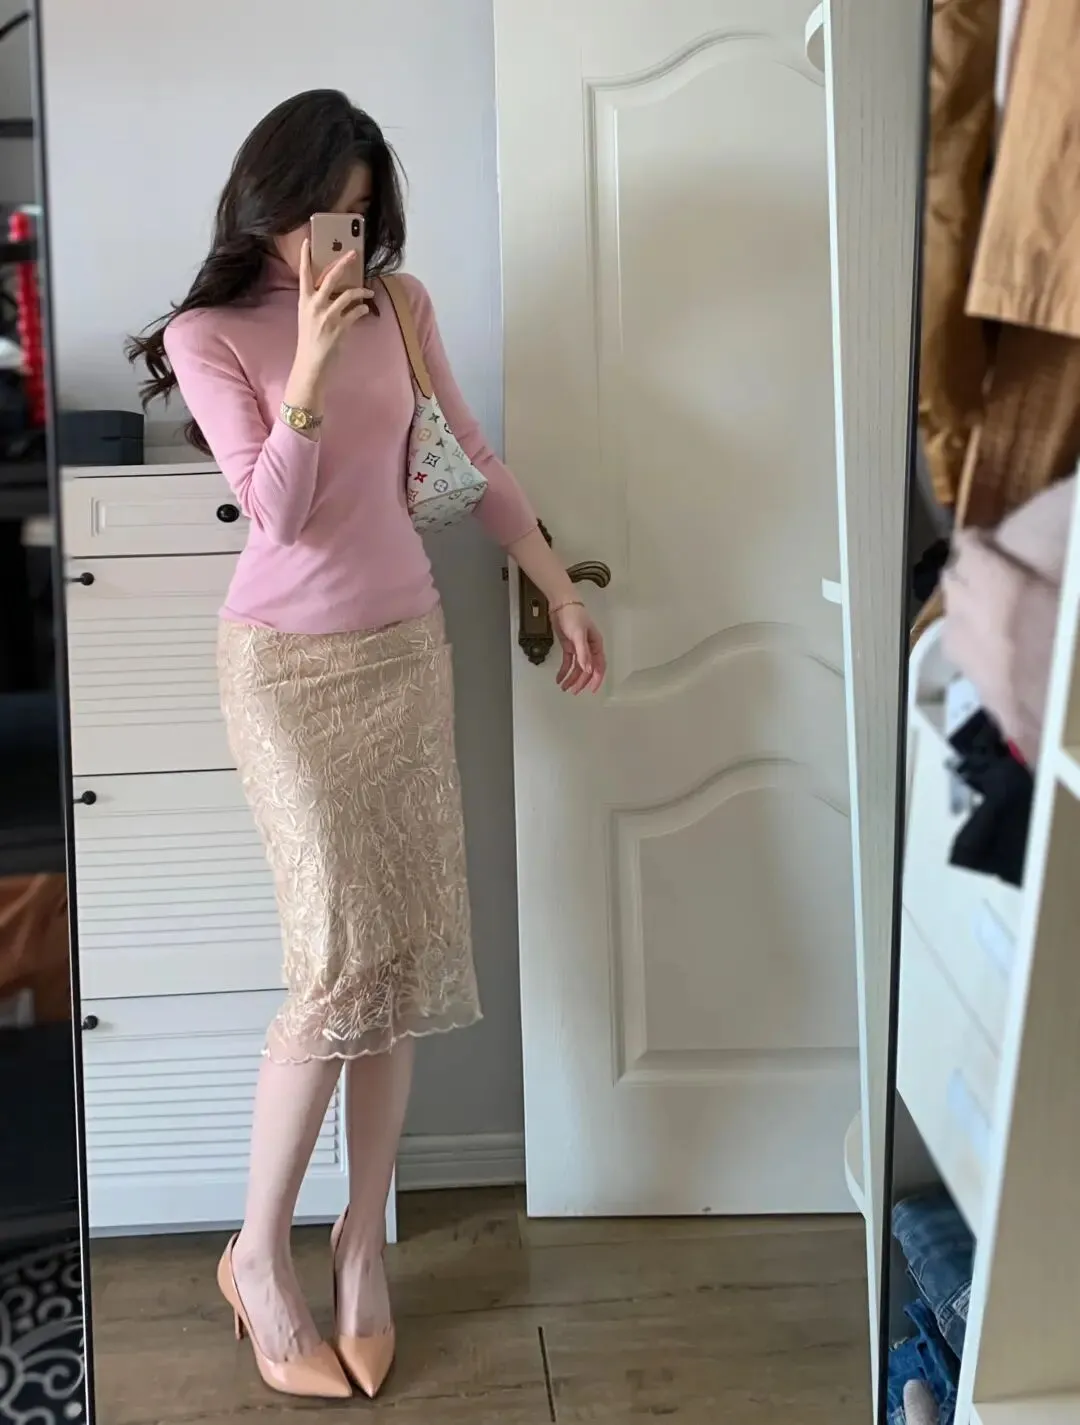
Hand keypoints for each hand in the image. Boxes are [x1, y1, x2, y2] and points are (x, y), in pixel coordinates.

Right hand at [295, 238, 372, 376]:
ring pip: (348, 294)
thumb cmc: (310, 340)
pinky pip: (356, 312)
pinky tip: (365, 309)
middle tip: (353, 254)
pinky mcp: (339, 327)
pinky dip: (362, 309)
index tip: (308, 241)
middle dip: (343, 263)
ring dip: (361, 290)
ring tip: (368, 290)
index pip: (303, 274)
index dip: (305, 257)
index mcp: (304, 301)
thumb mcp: (307, 317)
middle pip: (331, 277)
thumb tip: (334, 291)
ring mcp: (327, 316)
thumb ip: (317, 302)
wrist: (310, 363)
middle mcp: (314, 305)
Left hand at [552, 601, 605, 692]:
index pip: (599, 666)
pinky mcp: (569, 647)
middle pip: (587, 669)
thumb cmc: (573, 615)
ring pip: (577, 668)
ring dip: (571, 678)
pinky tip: (559, 679)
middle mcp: (589, 649)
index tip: (591, 690)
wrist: (561, 604)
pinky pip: (567, 663)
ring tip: (564, 688)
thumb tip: (588, 670)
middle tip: (573, 692)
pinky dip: (563, 671)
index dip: (596, 679)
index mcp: (596, 645)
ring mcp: (578, 648)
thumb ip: (583, 653)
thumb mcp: (578, 634)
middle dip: (581, 681)